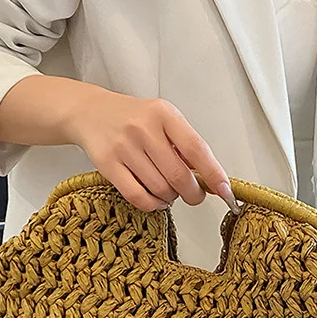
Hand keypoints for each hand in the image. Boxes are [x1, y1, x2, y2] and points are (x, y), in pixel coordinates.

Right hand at [69, 89, 239, 213]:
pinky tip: (155, 199)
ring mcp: (124, 147)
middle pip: (178, 176)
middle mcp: (143, 129)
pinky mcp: (107, 165)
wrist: (90, 112)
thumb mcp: (164, 120)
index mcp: (164, 114)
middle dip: (193, 193)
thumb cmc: (133, 119)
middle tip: (194, 195)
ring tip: (168, 191)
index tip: (225, 191)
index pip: (196, 149)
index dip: (214, 174)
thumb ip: (186, 147)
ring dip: (170, 198)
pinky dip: (152, 205)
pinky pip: (138, 197)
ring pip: (159, 189)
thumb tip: (213, 180)